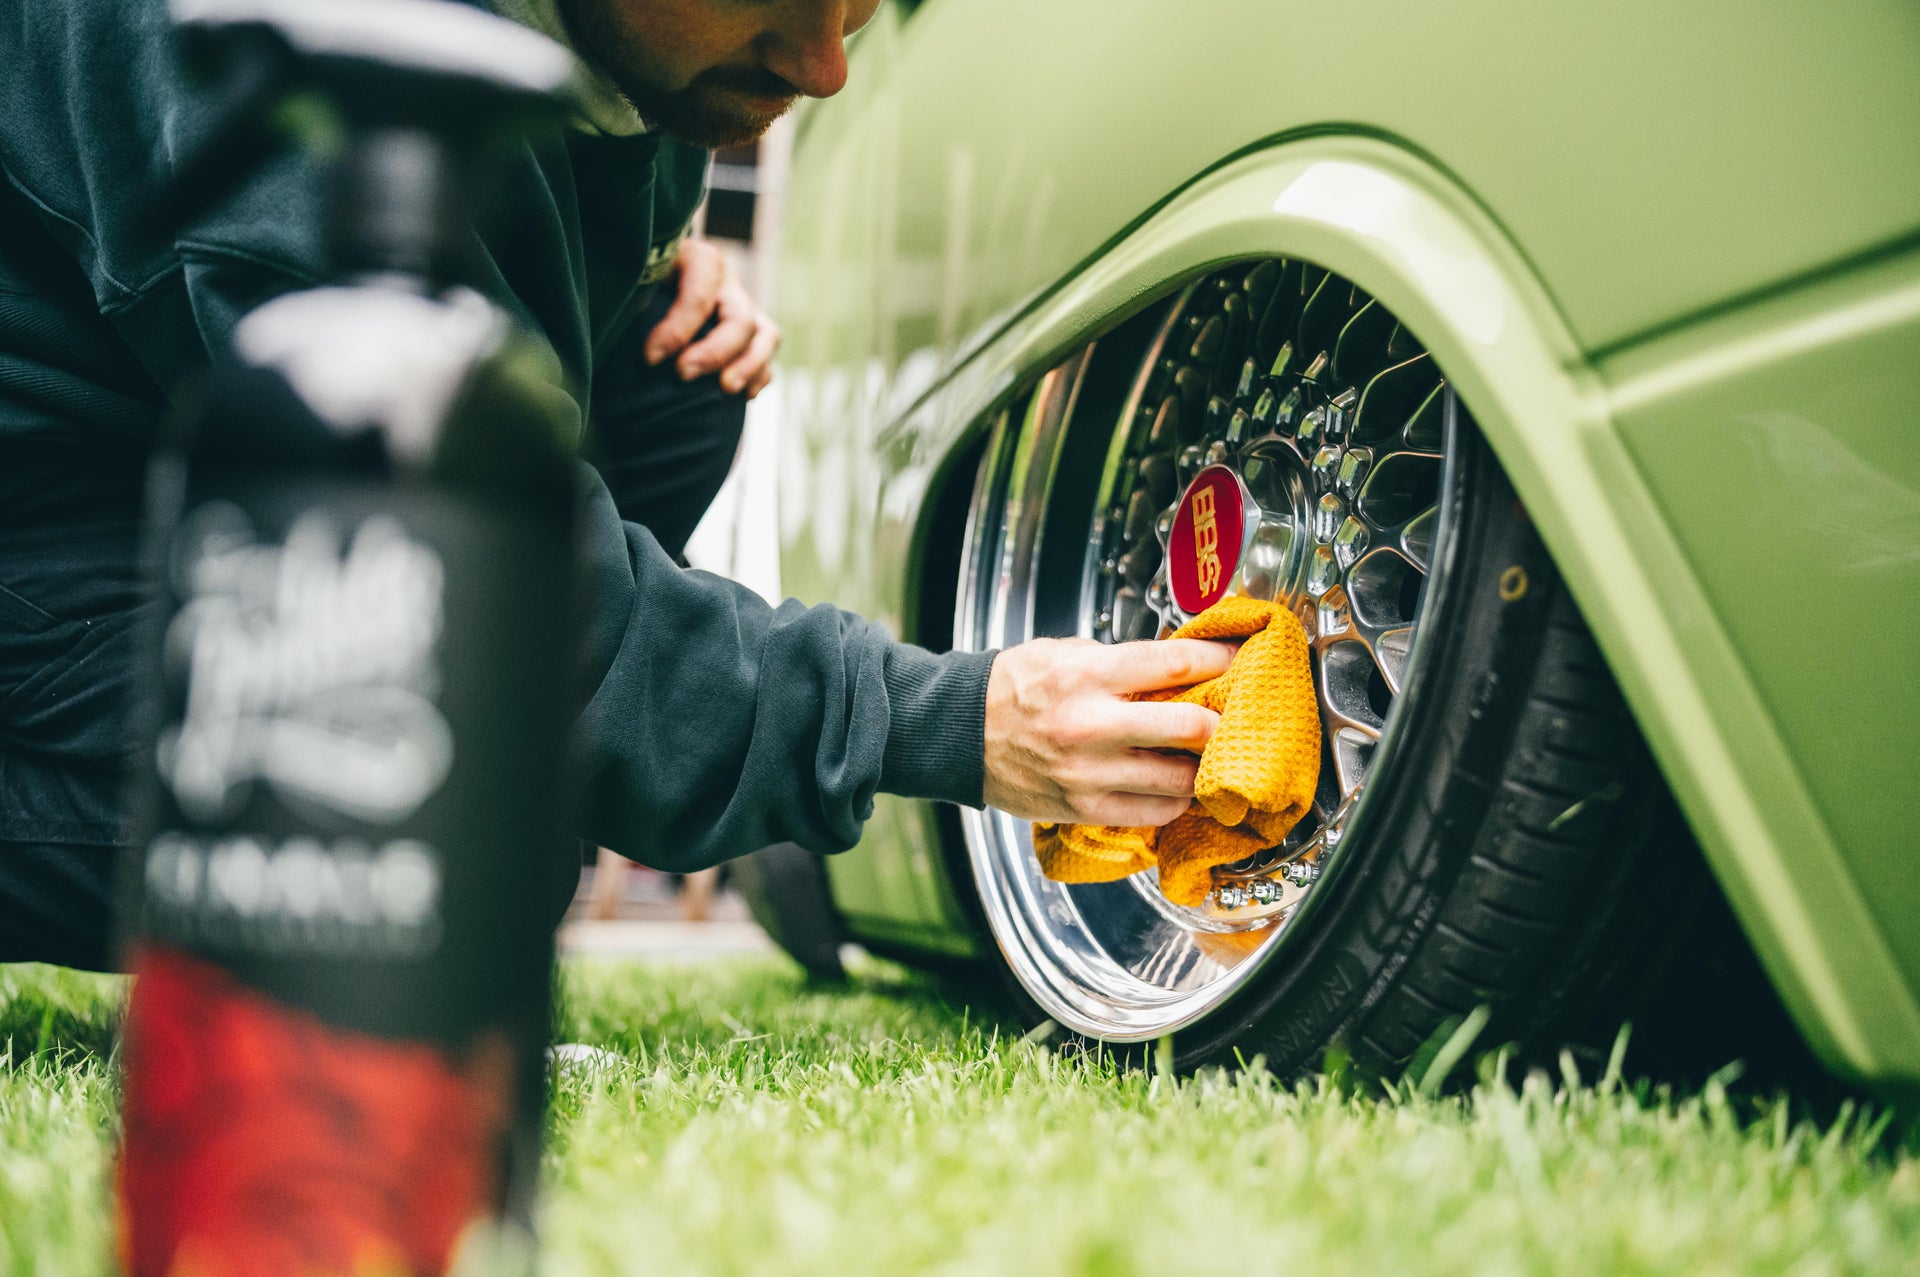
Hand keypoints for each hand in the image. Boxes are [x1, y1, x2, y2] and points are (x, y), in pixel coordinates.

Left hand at [642, 238, 780, 397]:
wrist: (647, 281)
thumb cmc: (633, 285)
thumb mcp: (630, 282)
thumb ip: (631, 300)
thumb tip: (621, 337)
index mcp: (696, 260)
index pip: (700, 291)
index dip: (678, 328)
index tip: (649, 358)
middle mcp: (726, 282)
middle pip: (739, 317)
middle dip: (714, 351)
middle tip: (683, 375)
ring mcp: (744, 307)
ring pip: (765, 335)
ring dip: (749, 365)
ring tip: (727, 389)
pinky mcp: (752, 332)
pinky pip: (766, 354)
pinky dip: (759, 374)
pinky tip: (743, 395)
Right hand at [982, 636, 1234, 826]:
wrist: (960, 732)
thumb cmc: (1012, 688)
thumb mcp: (1063, 652)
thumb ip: (1120, 661)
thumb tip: (1177, 667)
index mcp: (1087, 674)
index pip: (1176, 663)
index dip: (1221, 661)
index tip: (1239, 660)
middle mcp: (1091, 724)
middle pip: (1191, 727)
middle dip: (1221, 722)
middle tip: (1229, 717)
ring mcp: (1089, 772)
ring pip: (1180, 778)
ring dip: (1202, 767)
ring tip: (1205, 756)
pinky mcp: (1084, 807)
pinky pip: (1153, 812)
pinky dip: (1174, 800)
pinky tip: (1174, 786)